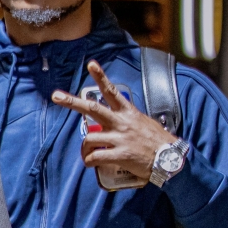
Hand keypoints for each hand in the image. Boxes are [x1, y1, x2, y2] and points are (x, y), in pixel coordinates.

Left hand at [51, 60, 177, 180]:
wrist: (171, 159)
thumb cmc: (157, 142)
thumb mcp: (143, 123)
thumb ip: (126, 120)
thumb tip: (113, 121)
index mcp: (128, 113)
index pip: (112, 91)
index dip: (101, 77)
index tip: (91, 64)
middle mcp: (122, 123)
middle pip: (92, 109)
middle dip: (72, 102)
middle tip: (56, 96)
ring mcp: (120, 138)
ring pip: (89, 138)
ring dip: (84, 148)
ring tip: (87, 153)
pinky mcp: (120, 154)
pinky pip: (95, 157)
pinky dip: (89, 161)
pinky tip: (91, 163)